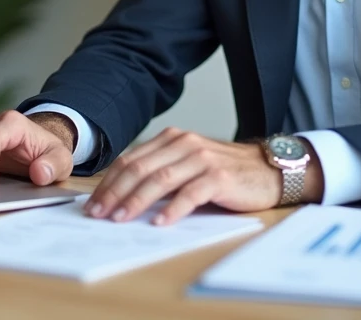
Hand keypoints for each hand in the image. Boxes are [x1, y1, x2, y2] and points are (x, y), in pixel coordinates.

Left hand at [86, 127, 310, 225]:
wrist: (267, 170)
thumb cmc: (224, 172)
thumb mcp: (188, 165)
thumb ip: (161, 173)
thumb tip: (122, 198)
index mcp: (171, 139)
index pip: (131, 160)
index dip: (109, 182)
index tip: (93, 204)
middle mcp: (184, 144)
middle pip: (140, 168)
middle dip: (115, 192)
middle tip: (99, 214)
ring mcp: (201, 159)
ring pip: (160, 179)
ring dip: (136, 200)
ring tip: (121, 218)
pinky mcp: (218, 177)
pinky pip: (190, 193)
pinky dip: (172, 209)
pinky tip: (159, 222)